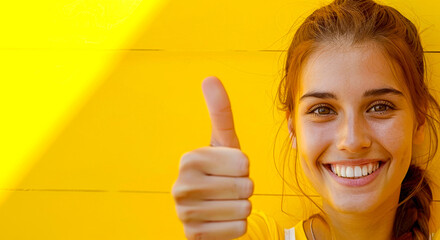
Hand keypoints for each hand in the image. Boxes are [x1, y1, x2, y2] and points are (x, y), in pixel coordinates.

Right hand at [172, 76, 252, 239]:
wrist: (210, 216)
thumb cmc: (222, 174)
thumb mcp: (224, 144)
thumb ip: (220, 111)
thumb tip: (210, 77)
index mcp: (190, 159)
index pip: (243, 163)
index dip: (245, 168)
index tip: (230, 170)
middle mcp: (181, 186)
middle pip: (245, 186)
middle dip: (245, 189)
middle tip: (229, 189)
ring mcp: (185, 213)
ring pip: (244, 209)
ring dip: (242, 208)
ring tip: (226, 204)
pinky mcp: (194, 236)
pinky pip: (238, 229)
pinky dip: (237, 227)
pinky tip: (223, 222)